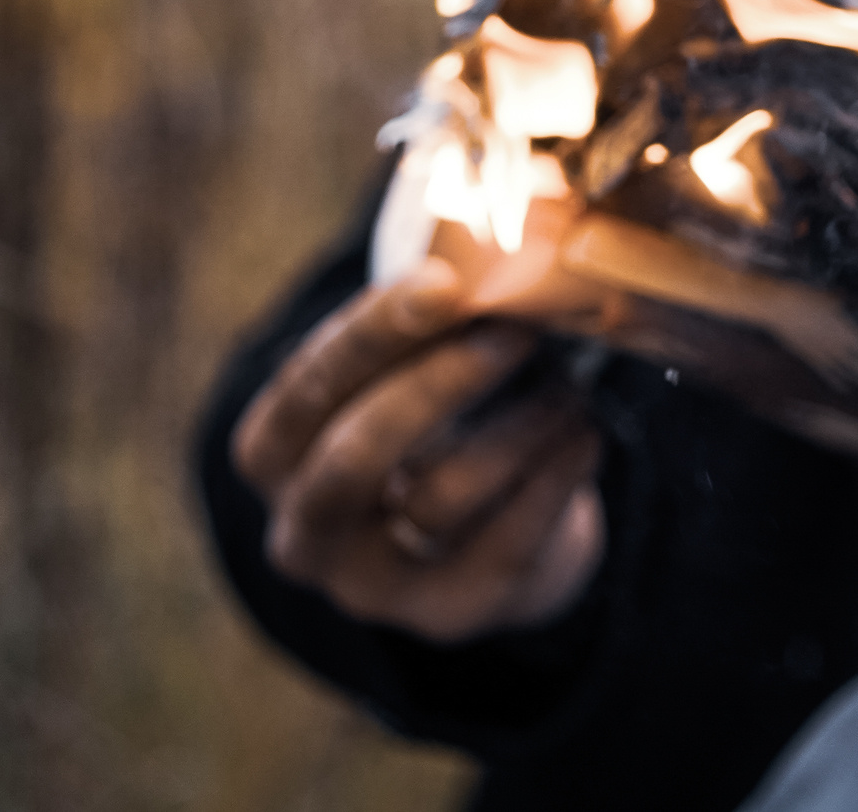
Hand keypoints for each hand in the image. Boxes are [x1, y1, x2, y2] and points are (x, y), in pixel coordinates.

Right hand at [231, 255, 606, 644]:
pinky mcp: (450, 614)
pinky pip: (508, 540)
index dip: (373, 334)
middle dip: (442, 384)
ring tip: (569, 385)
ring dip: (519, 427)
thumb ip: (422, 326)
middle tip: (516, 332)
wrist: (493, 540)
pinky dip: (554, 475)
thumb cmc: (441, 426)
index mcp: (273, 457)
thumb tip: (496, 243)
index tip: (446, 281)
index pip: (303, 392)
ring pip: (441, 498)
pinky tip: (584, 433)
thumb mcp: (405, 375)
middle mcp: (305, 533)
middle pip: (357, 457)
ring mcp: (374, 587)